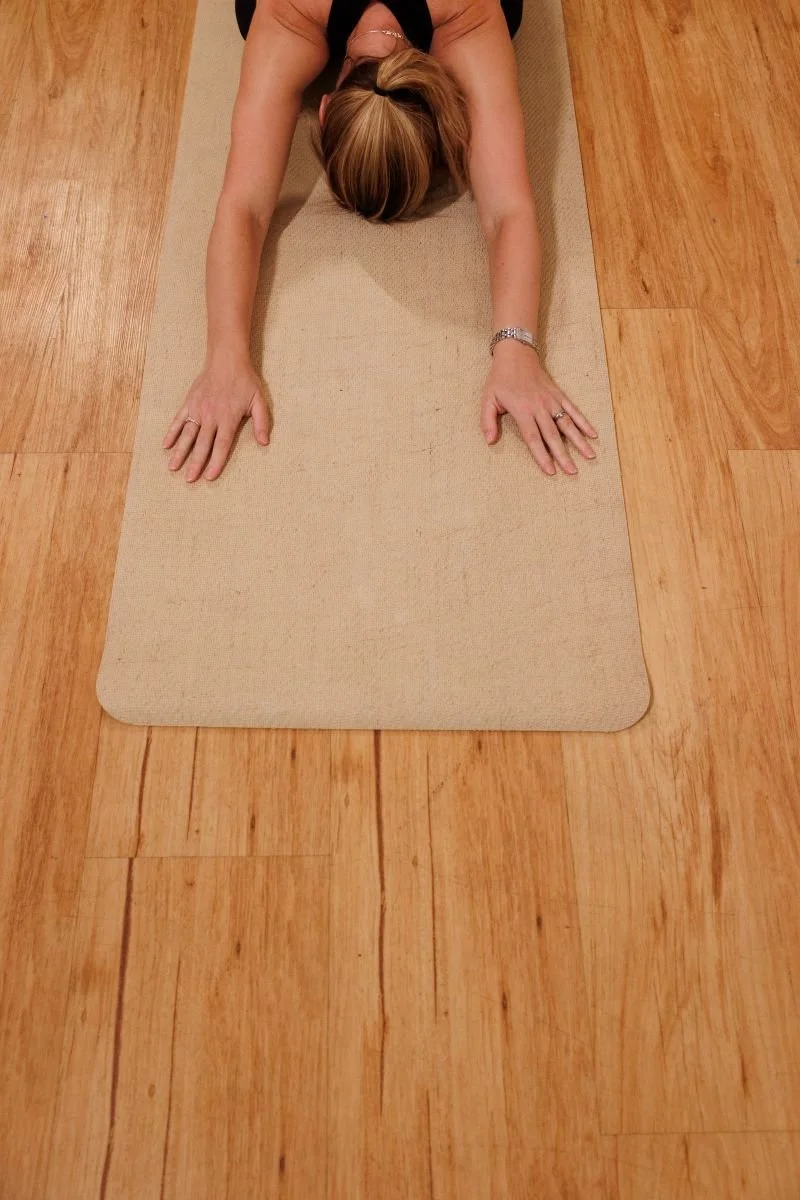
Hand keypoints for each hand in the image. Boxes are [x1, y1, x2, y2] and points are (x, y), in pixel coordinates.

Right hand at [162, 349, 270, 482]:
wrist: (226, 359)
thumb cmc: (245, 381)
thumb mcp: (259, 401)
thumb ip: (261, 423)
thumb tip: (265, 443)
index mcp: (228, 419)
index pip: (221, 445)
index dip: (216, 462)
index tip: (209, 477)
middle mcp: (211, 416)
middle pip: (202, 445)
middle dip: (195, 463)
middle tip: (189, 480)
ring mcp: (198, 409)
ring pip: (187, 435)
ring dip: (180, 452)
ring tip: (173, 468)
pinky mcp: (189, 402)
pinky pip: (178, 420)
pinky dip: (172, 433)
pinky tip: (166, 445)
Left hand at [480, 340, 597, 475]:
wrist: (516, 353)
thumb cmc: (500, 379)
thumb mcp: (487, 399)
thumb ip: (487, 421)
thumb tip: (490, 441)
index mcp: (522, 410)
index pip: (533, 438)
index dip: (542, 455)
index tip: (550, 471)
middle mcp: (539, 407)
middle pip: (553, 435)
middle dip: (563, 455)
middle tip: (572, 472)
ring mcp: (551, 401)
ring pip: (567, 424)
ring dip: (579, 441)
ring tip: (590, 456)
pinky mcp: (558, 395)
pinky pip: (573, 410)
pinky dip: (583, 422)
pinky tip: (593, 434)